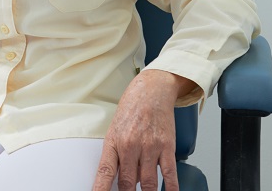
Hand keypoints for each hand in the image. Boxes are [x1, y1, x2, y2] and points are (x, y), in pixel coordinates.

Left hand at [92, 71, 196, 190]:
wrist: (151, 91)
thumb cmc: (131, 110)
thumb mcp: (116, 131)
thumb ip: (119, 156)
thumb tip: (128, 180)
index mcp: (113, 142)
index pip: (105, 172)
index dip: (101, 189)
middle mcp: (130, 146)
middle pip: (127, 181)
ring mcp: (149, 147)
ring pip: (147, 181)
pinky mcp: (166, 146)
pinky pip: (169, 173)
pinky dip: (169, 187)